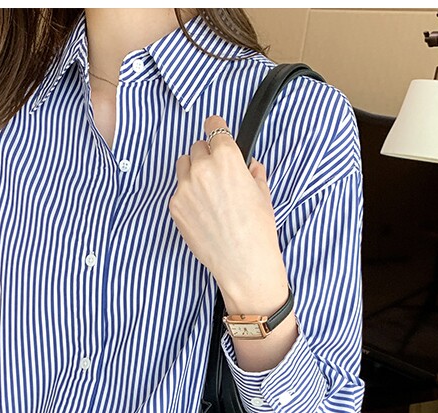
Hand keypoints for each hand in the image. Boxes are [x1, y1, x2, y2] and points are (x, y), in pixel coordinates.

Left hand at [169, 114, 286, 298]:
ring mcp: (185, 188)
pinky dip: (187, 196)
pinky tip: (202, 211)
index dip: (216, 128)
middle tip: (216, 172)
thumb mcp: (262, 194)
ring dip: (192, 171)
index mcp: (226, 158)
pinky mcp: (175, 207)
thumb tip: (250, 167)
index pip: (214, 127)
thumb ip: (252, 173)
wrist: (242, 261)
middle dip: (206, 155)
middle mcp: (202, 169)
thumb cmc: (257, 230)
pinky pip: (178, 191)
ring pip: (183, 166)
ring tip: (207, 191)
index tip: (214, 129)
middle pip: (196, 147)